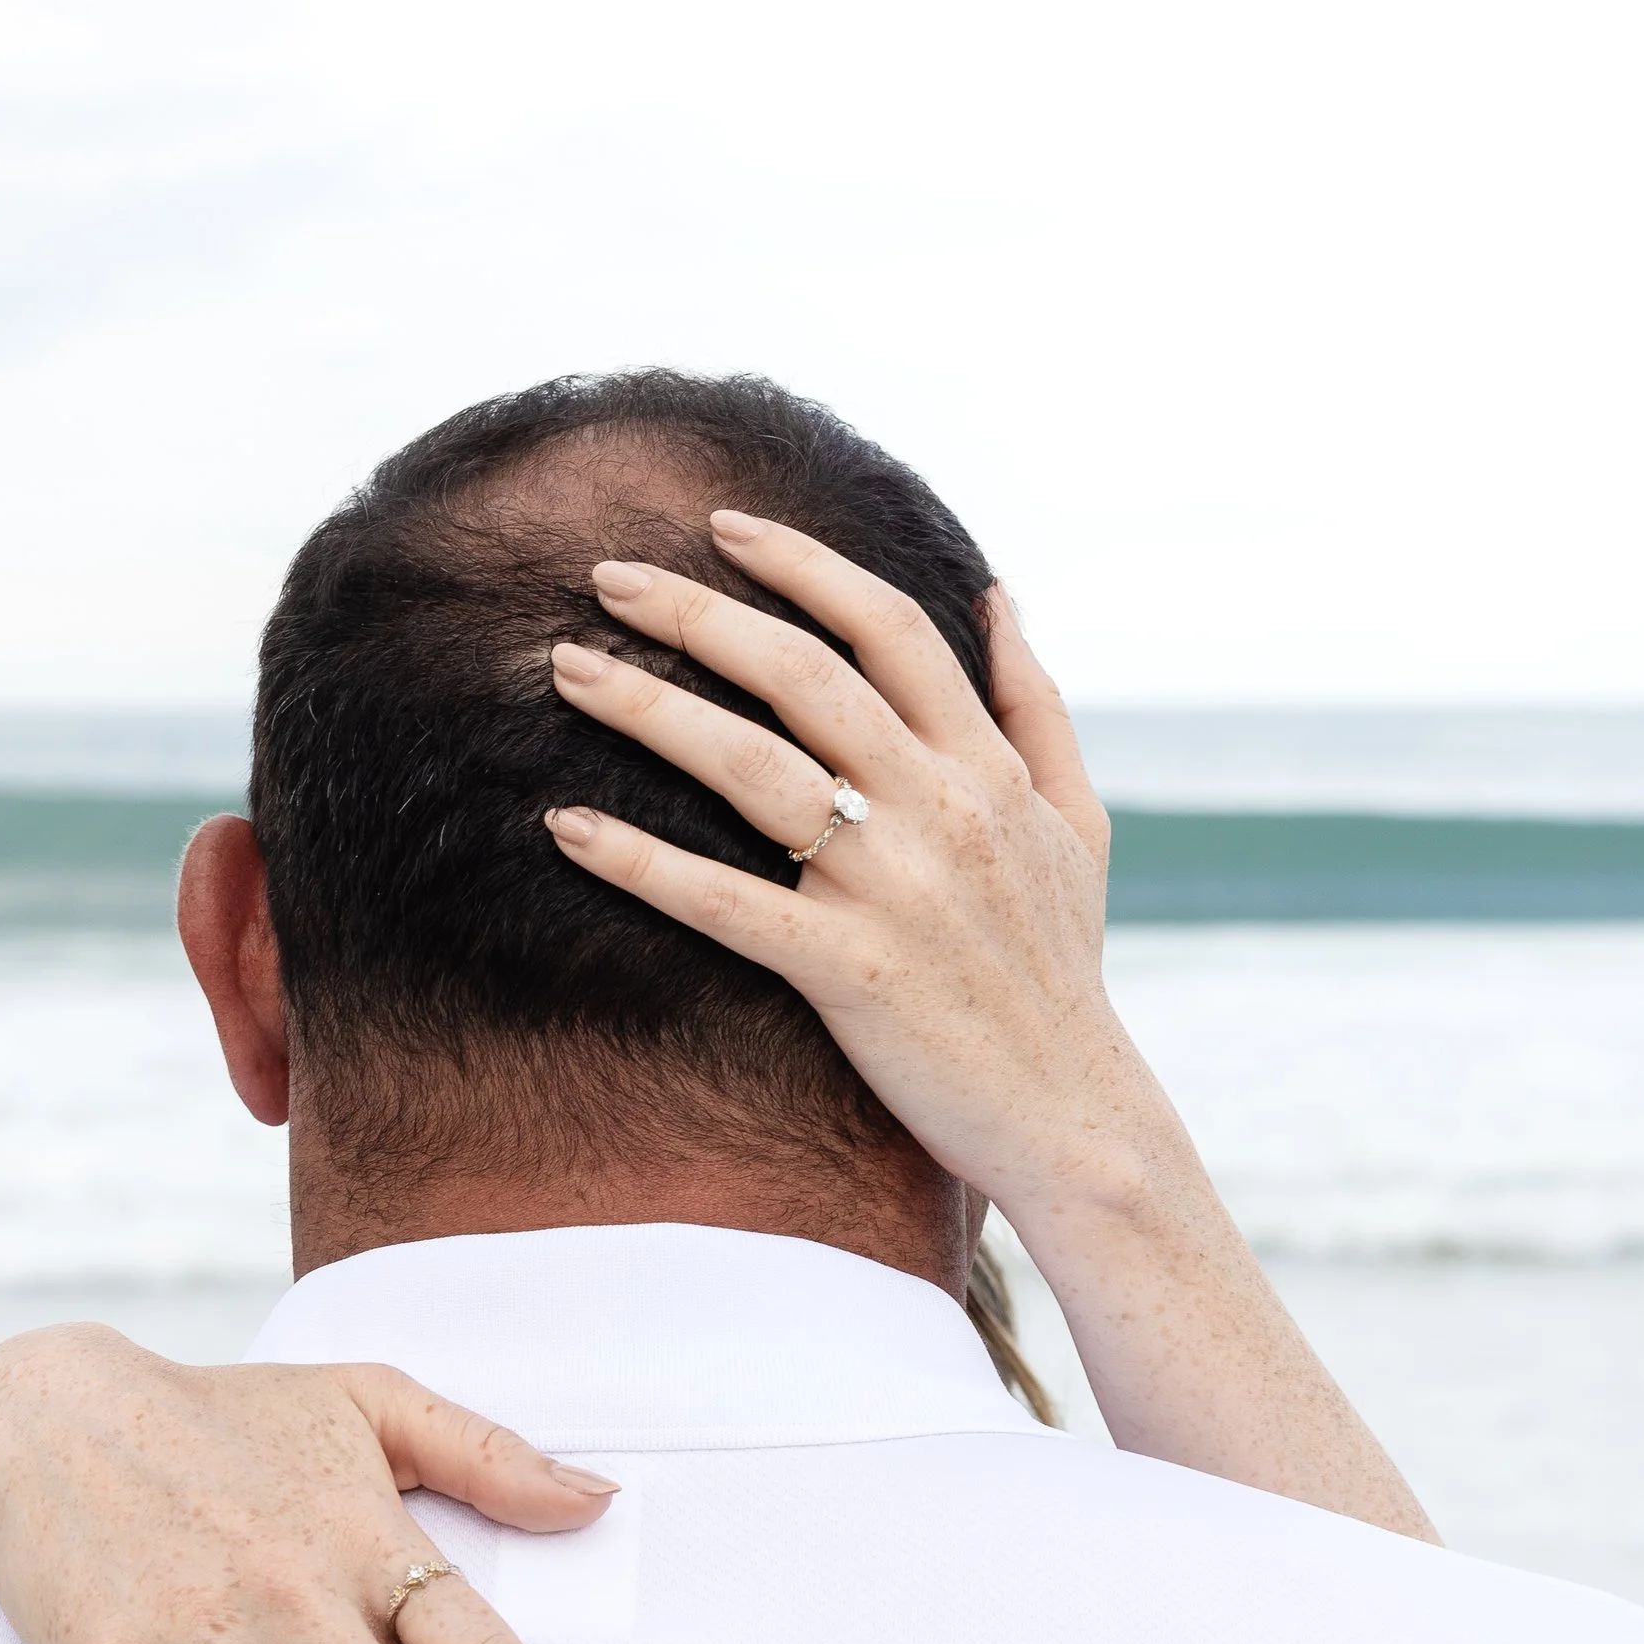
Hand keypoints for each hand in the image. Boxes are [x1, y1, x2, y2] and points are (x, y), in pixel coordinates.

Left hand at [541, 509, 1158, 1225]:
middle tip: (607, 576)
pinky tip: (565, 826)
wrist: (1073, 1117)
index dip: (801, 565)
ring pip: (752, 767)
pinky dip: (638, 861)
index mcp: (986, 768)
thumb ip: (1036, 706)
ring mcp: (892, 890)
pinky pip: (723, 903)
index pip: (887, 627)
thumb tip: (1000, 596)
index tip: (721, 526)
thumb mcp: (1078, 826)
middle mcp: (941, 809)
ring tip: (567, 668)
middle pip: (803, 674)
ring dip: (649, 708)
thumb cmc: (1061, 972)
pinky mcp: (846, 972)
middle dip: (698, 613)